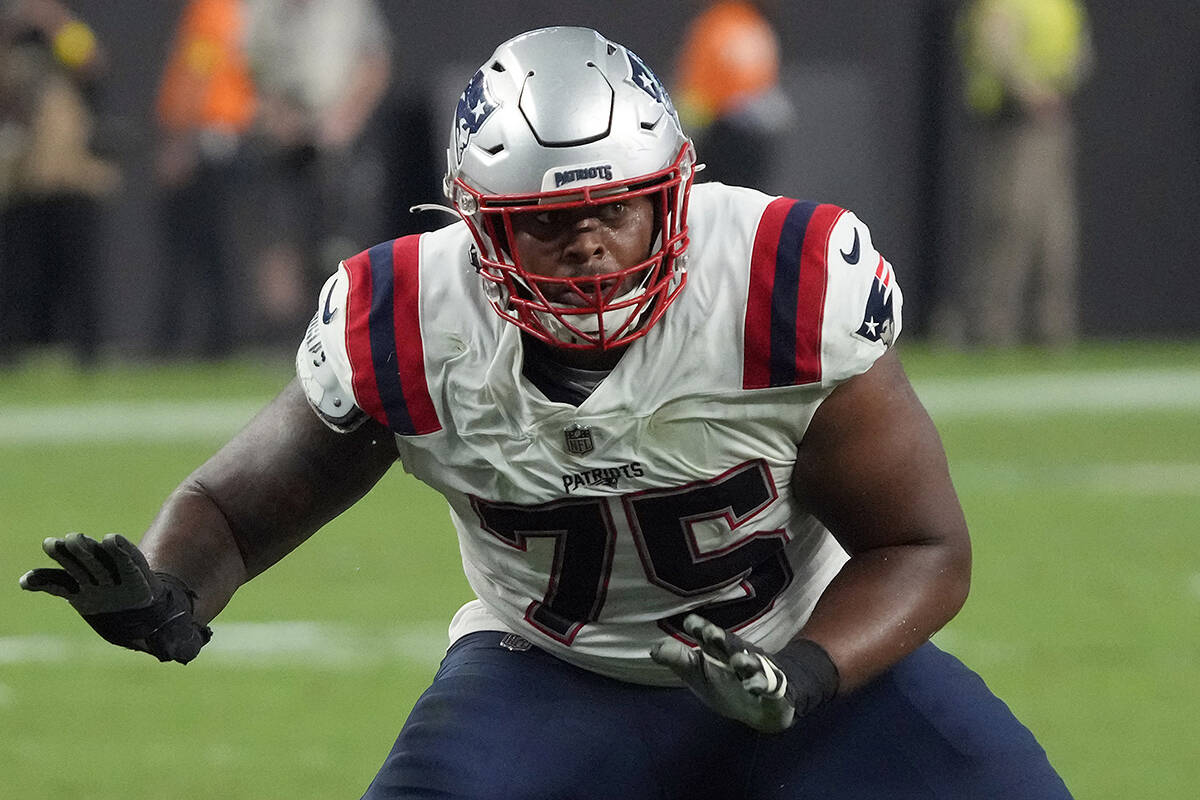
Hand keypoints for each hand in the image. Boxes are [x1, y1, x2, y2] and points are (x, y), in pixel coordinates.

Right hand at [20, 533, 210, 663]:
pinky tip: (27, 582)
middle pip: (103, 560)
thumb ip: (181, 642)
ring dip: (66, 555)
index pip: (133, 565)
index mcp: (142, 586)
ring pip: (80, 565)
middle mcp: (118, 580)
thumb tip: (185, 655)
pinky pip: (59, 585)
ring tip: (50, 544)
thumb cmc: (166, 626)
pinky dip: (43, 581)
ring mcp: (97, 583)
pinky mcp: (79, 592)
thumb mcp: (177, 635)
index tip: (112, 539)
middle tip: (76, 538)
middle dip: (90, 550)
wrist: (150, 619)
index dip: (123, 553)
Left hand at [650, 614, 837, 732]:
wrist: (761, 708)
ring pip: (751, 663)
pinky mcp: (770, 688)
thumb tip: (653, 648)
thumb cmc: (726, 684)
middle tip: (710, 633)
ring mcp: (755, 671)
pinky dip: (760, 685)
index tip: (690, 623)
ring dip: (745, 662)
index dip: (700, 628)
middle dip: (721, 638)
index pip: (707, 636)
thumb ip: (679, 660)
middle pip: (729, 644)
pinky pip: (767, 685)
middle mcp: (737, 655)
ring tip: (737, 662)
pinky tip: (752, 686)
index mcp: (718, 650)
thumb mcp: (698, 675)